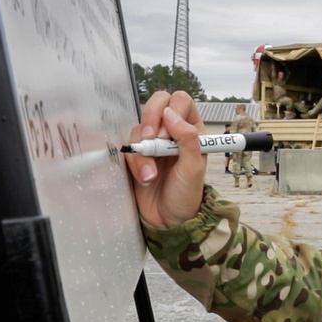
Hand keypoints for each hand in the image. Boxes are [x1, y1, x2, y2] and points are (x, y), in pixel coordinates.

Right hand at [124, 91, 206, 228]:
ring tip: (152, 175)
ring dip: (144, 152)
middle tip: (151, 141)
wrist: (169, 219)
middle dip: (150, 120)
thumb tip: (171, 114)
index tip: (166, 133)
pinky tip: (144, 178)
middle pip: (157, 103)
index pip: (180, 101)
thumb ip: (187, 138)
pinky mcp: (136, 155)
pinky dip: (135, 163)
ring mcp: (152, 142)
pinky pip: (128, 148)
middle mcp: (171, 131)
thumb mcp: (193, 167)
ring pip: (139, 128)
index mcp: (192, 129)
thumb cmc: (186, 193)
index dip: (170, 111)